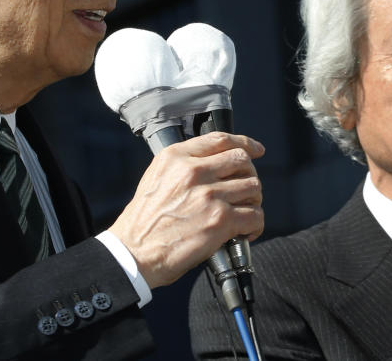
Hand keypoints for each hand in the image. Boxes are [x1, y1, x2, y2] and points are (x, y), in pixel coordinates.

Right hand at [108, 132, 263, 288]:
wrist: (134, 253)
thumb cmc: (144, 221)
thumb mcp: (156, 178)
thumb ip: (183, 165)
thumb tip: (215, 163)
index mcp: (176, 157)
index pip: (220, 139)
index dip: (245, 143)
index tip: (257, 149)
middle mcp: (194, 171)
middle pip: (242, 160)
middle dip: (249, 175)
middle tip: (246, 191)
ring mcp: (209, 195)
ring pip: (253, 187)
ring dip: (253, 201)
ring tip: (244, 212)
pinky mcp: (220, 220)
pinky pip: (255, 215)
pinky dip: (255, 225)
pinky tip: (246, 231)